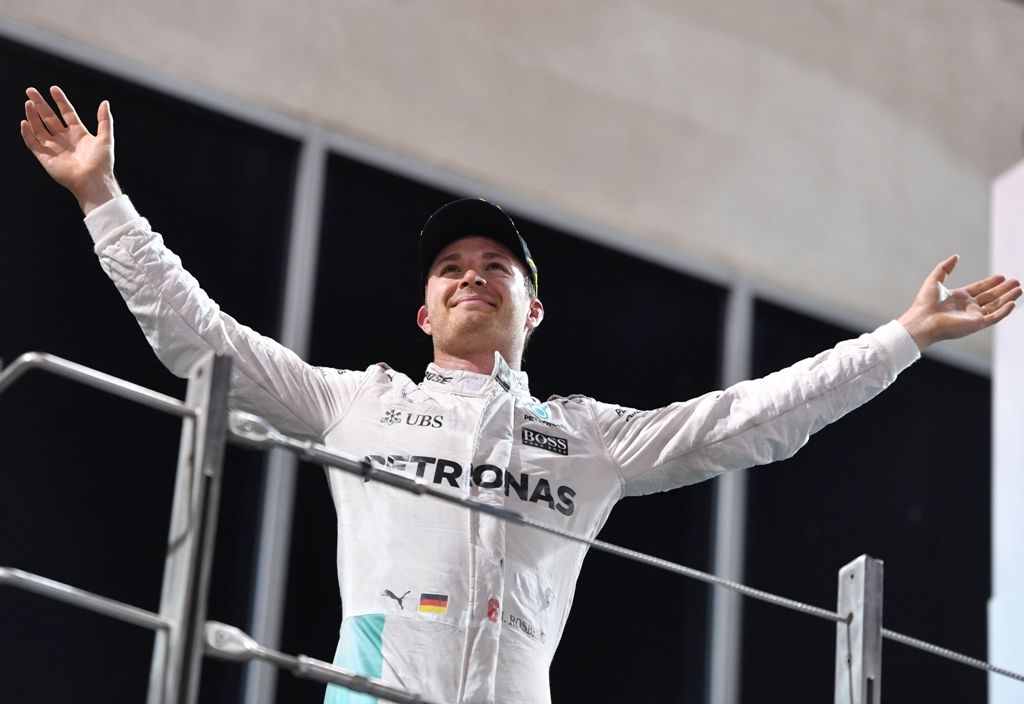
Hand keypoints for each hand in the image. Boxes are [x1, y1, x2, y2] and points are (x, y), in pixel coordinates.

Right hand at [20, 85, 121, 213]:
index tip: (53, 88)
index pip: (66, 113)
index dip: (60, 101)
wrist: (94, 181)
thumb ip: (105, 120)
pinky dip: (27, 133)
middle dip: (40, 104)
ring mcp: (54, 147)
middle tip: (30, 90)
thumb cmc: (101, 163)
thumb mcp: (105, 138)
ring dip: (32, 115)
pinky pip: (33, 143)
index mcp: (78, 134)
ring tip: (28, 102)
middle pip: (49, 117)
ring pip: (39, 127)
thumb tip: (105, 103)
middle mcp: (64, 139)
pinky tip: (24, 122)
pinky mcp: (45, 157)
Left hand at [898, 254, 1020, 349]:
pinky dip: (1004, 311)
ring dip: (1008, 298)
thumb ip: (945, 268)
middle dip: (1004, 289)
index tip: (1001, 276)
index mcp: (959, 298)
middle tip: (1016, 281)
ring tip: (1019, 289)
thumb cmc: (925, 303)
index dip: (991, 283)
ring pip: (995, 306)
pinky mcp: (976, 324)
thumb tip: (956, 256)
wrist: (922, 321)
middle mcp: (968, 307)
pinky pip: (994, 317)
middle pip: (991, 297)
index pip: (980, 289)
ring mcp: (973, 316)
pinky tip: (1012, 303)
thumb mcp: (934, 280)